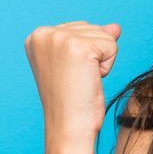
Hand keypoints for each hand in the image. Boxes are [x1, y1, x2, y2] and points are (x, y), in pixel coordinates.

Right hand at [24, 20, 121, 145]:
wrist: (69, 127)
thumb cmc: (72, 101)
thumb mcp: (80, 64)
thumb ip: (93, 39)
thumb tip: (116, 27)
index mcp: (37, 36)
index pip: (79, 28)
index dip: (83, 55)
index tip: (68, 74)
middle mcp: (43, 33)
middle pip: (91, 28)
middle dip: (93, 55)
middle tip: (76, 80)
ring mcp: (59, 38)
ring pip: (104, 36)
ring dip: (100, 62)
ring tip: (82, 81)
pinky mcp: (79, 47)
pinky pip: (112, 46)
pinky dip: (107, 67)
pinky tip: (90, 80)